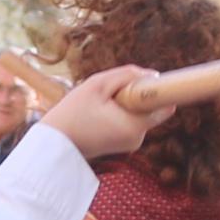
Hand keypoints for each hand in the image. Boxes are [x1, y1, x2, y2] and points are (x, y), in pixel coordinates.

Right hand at [38, 64, 170, 163]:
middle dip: (136, 95)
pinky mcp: (123, 144)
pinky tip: (99, 115)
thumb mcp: (98, 84)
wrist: (53, 145)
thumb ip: (128, 75)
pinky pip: (130, 121)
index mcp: (135, 125)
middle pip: (151, 107)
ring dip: (125, 104)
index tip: (143, 82)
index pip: (165, 104)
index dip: (157, 89)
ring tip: (99, 106)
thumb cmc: (72, 112)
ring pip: (139, 113)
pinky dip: (120, 113)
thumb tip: (152, 74)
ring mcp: (131, 144)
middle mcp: (138, 138)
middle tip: (108, 94)